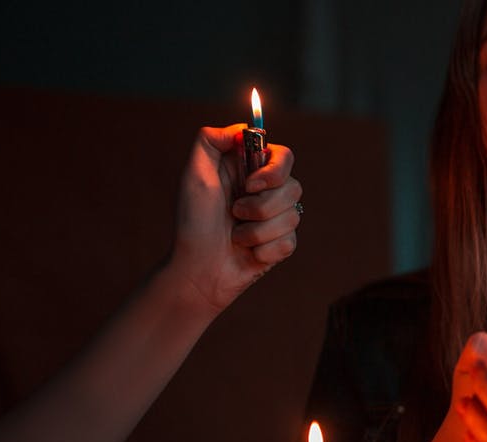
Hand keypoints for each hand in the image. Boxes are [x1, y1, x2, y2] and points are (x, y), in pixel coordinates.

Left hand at [167, 124, 301, 314]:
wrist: (196, 270)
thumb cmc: (193, 222)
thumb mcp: (194, 174)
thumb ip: (211, 140)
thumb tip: (243, 127)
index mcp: (249, 171)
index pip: (284, 155)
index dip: (274, 170)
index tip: (251, 184)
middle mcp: (266, 192)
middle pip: (293, 186)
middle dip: (261, 206)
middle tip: (234, 213)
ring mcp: (276, 219)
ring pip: (293, 216)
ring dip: (257, 231)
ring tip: (236, 236)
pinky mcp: (281, 244)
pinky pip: (290, 242)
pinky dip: (263, 250)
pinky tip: (247, 253)